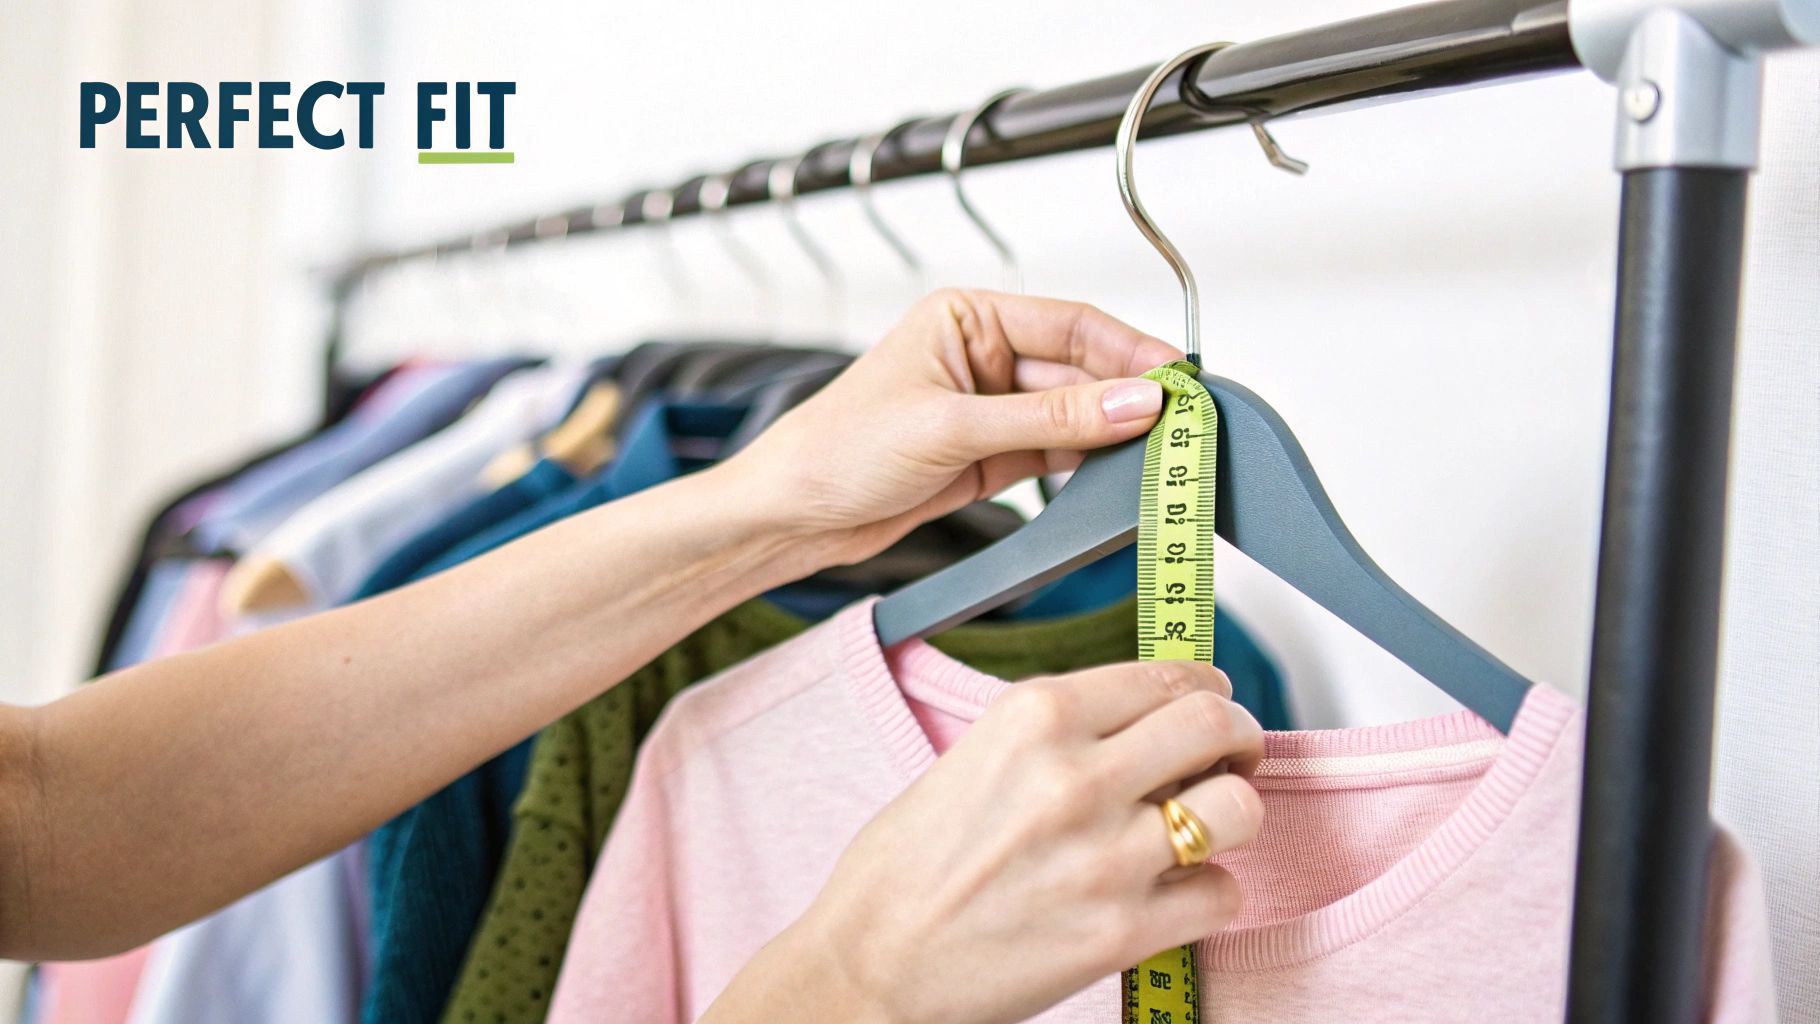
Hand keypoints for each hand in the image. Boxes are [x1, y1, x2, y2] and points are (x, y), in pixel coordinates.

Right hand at [711, 660, 1263, 1023]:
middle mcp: (1075, 776)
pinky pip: (1221, 894)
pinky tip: (1172, 893)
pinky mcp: (1120, 932)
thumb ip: (1060, 733)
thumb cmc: (906, 866)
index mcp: (1034, 717)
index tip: (1210, 704)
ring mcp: (1104, 856)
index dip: (1205, 690)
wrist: (870, 962)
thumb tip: (1144, 719)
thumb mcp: (975, 755)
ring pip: (1238, 808)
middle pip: (1216, 725)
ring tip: (1203, 828)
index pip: (1167, 676)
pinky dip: (1208, 893)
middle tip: (1230, 756)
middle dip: (1239, 737)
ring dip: (1231, 815)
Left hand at [726, 289, 1181, 565]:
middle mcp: (982, 356)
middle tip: (1182, 425)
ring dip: (1112, 436)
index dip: (1130, 350)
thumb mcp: (952, 428)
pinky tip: (1116, 476)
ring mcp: (989, 409)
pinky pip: (1057, 455)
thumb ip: (1050, 420)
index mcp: (967, 318)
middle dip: (1128, 398)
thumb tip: (1132, 402)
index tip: (1178, 378)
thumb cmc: (837, 449)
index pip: (1070, 324)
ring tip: (1158, 455)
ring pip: (1074, 416)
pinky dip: (1088, 466)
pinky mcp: (990, 457)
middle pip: (1080, 371)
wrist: (791, 516)